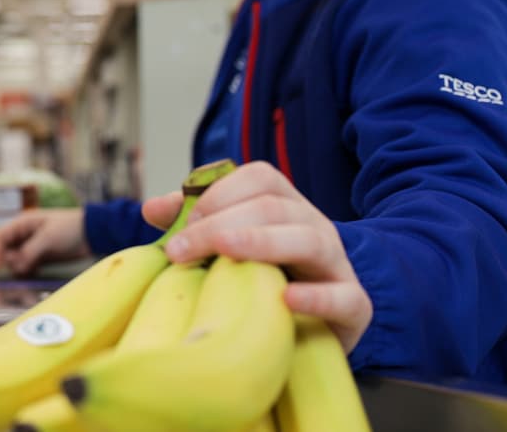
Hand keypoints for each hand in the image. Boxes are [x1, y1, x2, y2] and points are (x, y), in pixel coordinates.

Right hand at [0, 209, 90, 276]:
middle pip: (5, 250)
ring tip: (31, 268)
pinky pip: (26, 265)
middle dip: (8, 261)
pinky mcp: (40, 256)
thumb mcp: (48, 238)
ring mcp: (31, 246)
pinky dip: (26, 270)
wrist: (92, 233)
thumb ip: (29, 251)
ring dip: (18, 267)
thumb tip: (16, 266)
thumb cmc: (70, 228)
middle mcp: (24, 234)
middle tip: (21, 267)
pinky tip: (34, 271)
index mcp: (22, 223)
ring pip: (14, 260)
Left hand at [141, 161, 371, 352]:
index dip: (219, 194)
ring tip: (224, 254)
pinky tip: (286, 299)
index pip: (259, 178)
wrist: (314, 328)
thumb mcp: (229, 248)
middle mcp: (314, 226)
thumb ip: (193, 224)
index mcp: (285, 206)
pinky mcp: (355, 306)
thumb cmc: (264, 280)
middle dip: (221, 223)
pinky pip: (345, 296)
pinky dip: (317, 297)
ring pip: (309, 239)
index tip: (184, 221)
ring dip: (261, 243)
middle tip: (180, 250)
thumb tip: (151, 208)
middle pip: (273, 207)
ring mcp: (337, 264)